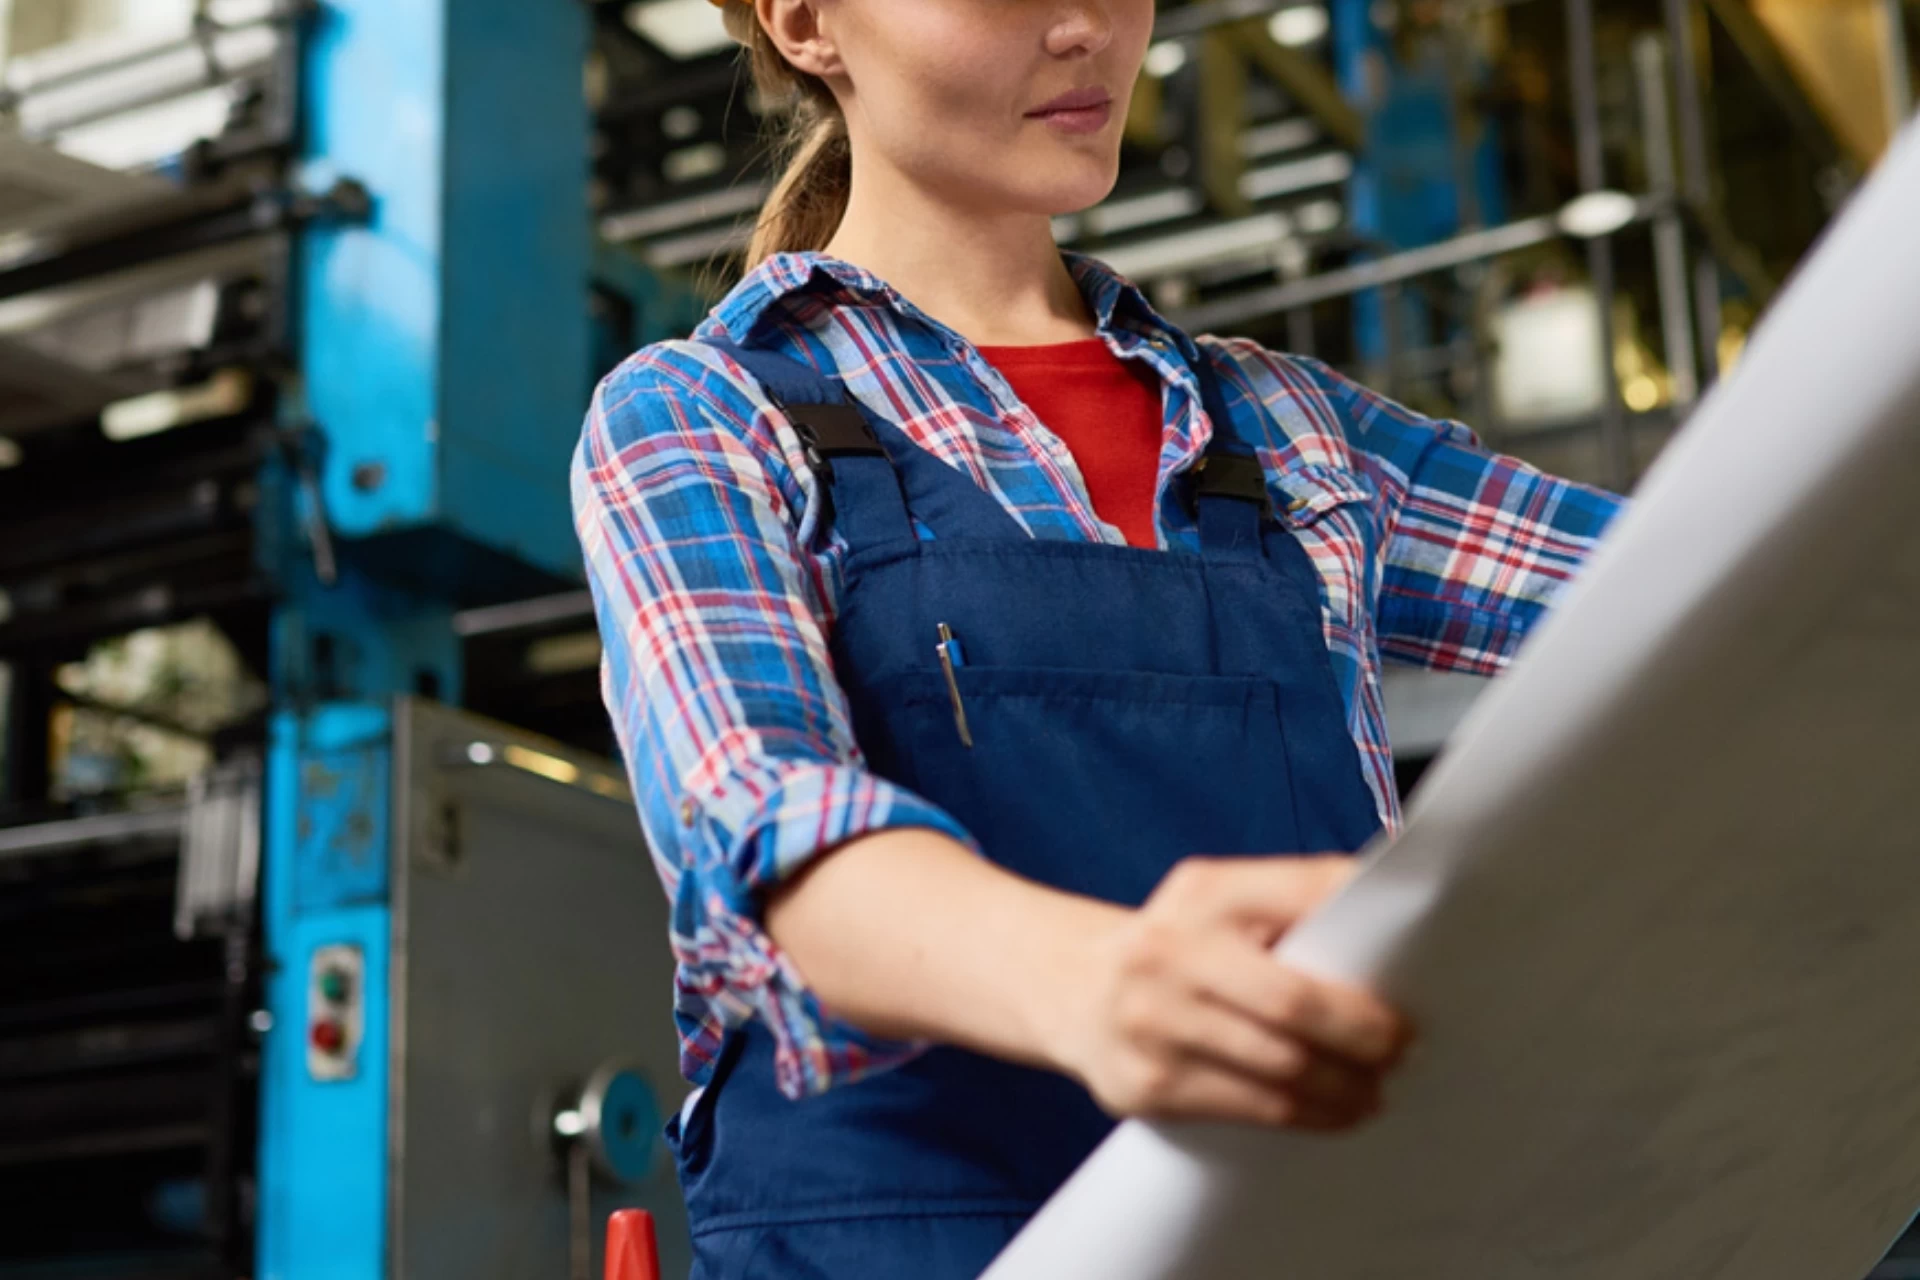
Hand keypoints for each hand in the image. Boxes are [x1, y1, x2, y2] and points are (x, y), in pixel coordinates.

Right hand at [1047, 856, 1412, 1131]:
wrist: (1067, 985)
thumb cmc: (1176, 943)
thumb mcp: (1219, 901)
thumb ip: (1293, 905)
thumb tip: (1395, 929)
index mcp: (1205, 892)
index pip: (1309, 896)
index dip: (1371, 935)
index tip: (1414, 980)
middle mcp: (1172, 951)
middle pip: (1296, 1004)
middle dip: (1365, 1035)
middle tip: (1403, 1049)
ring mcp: (1154, 1022)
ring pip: (1281, 1067)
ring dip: (1346, 1086)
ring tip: (1376, 1089)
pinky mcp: (1147, 1084)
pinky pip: (1253, 1108)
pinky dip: (1308, 1114)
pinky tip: (1334, 1110)